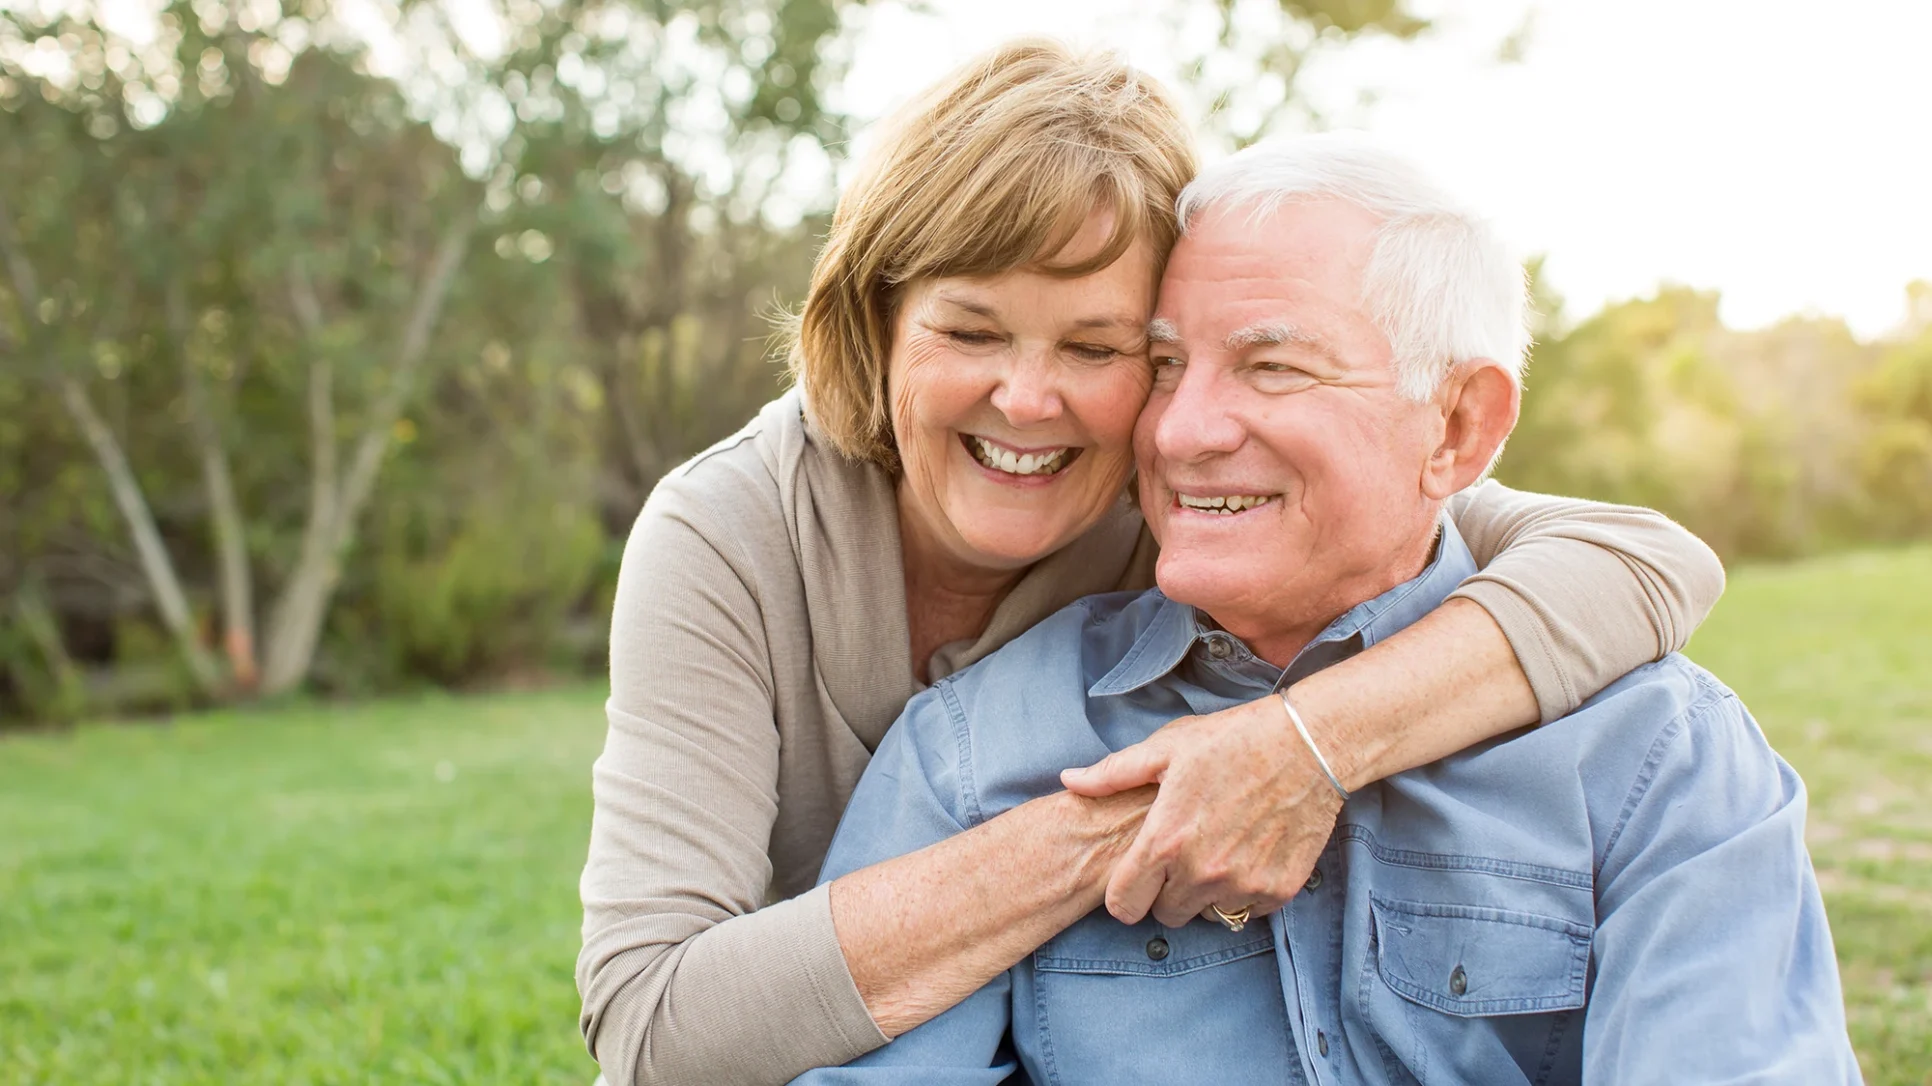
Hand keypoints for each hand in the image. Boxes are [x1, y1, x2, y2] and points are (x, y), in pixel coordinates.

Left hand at [1059, 696, 1344, 927]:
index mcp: (1165, 840)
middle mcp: (1201, 872)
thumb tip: (1069, 781)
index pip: (1123, 905)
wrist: (1307, 744)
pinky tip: (1247, 854)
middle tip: (1183, 855)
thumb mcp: (1166, 748)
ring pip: (1206, 915)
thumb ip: (1113, 774)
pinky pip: (1247, 911)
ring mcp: (1242, 885)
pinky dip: (1244, 892)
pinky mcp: (1278, 889)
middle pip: (1165, 915)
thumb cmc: (1232, 740)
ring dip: (1206, 894)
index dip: (1125, 893)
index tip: (1137, 876)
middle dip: (1167, 891)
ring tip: (1216, 851)